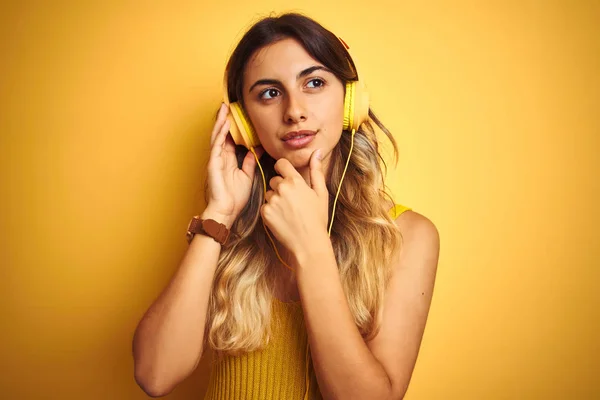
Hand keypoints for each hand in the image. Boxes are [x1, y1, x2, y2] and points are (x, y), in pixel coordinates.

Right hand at [205, 103, 263, 224]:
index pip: (230, 138)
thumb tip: (257, 148)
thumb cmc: (235, 198)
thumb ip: (250, 161)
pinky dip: (220, 134)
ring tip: (224, 109)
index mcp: (228, 159)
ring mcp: (215, 160)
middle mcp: (220, 157)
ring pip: (217, 136)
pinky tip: (224, 124)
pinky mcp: (213, 164)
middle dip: (224, 119)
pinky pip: (217, 146)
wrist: (227, 212)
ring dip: (221, 122)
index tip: (238, 114)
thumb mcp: (247, 175)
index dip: (233, 126)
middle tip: (228, 105)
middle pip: (222, 134)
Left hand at [260, 149, 328, 255]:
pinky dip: (271, 210)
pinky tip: (282, 218)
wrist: (308, 242)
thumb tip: (318, 151)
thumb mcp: (321, 193)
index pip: (281, 164)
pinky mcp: (265, 213)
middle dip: (281, 187)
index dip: (283, 169)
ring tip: (288, 211)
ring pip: (269, 193)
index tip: (287, 176)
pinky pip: (265, 206)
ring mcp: (272, 201)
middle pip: (275, 180)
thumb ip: (316, 170)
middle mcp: (282, 188)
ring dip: (275, 199)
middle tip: (293, 201)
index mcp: (295, 181)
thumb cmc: (317, 218)